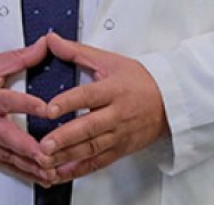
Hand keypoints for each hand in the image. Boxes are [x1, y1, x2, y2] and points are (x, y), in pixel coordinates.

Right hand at [0, 36, 57, 186]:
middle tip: (49, 153)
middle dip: (28, 148)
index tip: (47, 109)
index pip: (8, 100)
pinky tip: (38, 176)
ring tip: (50, 171)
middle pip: (7, 136)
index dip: (28, 104)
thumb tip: (43, 45)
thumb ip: (20, 57)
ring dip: (29, 165)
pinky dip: (22, 172)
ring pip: (7, 155)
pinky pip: (4, 164)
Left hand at [37, 32, 168, 181]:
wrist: (169, 102)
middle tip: (44, 145)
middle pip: (89, 128)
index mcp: (113, 89)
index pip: (88, 96)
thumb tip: (52, 40)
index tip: (49, 109)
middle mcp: (116, 114)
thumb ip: (76, 52)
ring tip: (46, 160)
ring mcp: (119, 135)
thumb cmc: (139, 80)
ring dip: (68, 156)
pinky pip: (98, 163)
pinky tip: (61, 173)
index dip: (68, 102)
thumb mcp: (108, 60)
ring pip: (92, 148)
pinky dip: (79, 170)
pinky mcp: (120, 150)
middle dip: (66, 138)